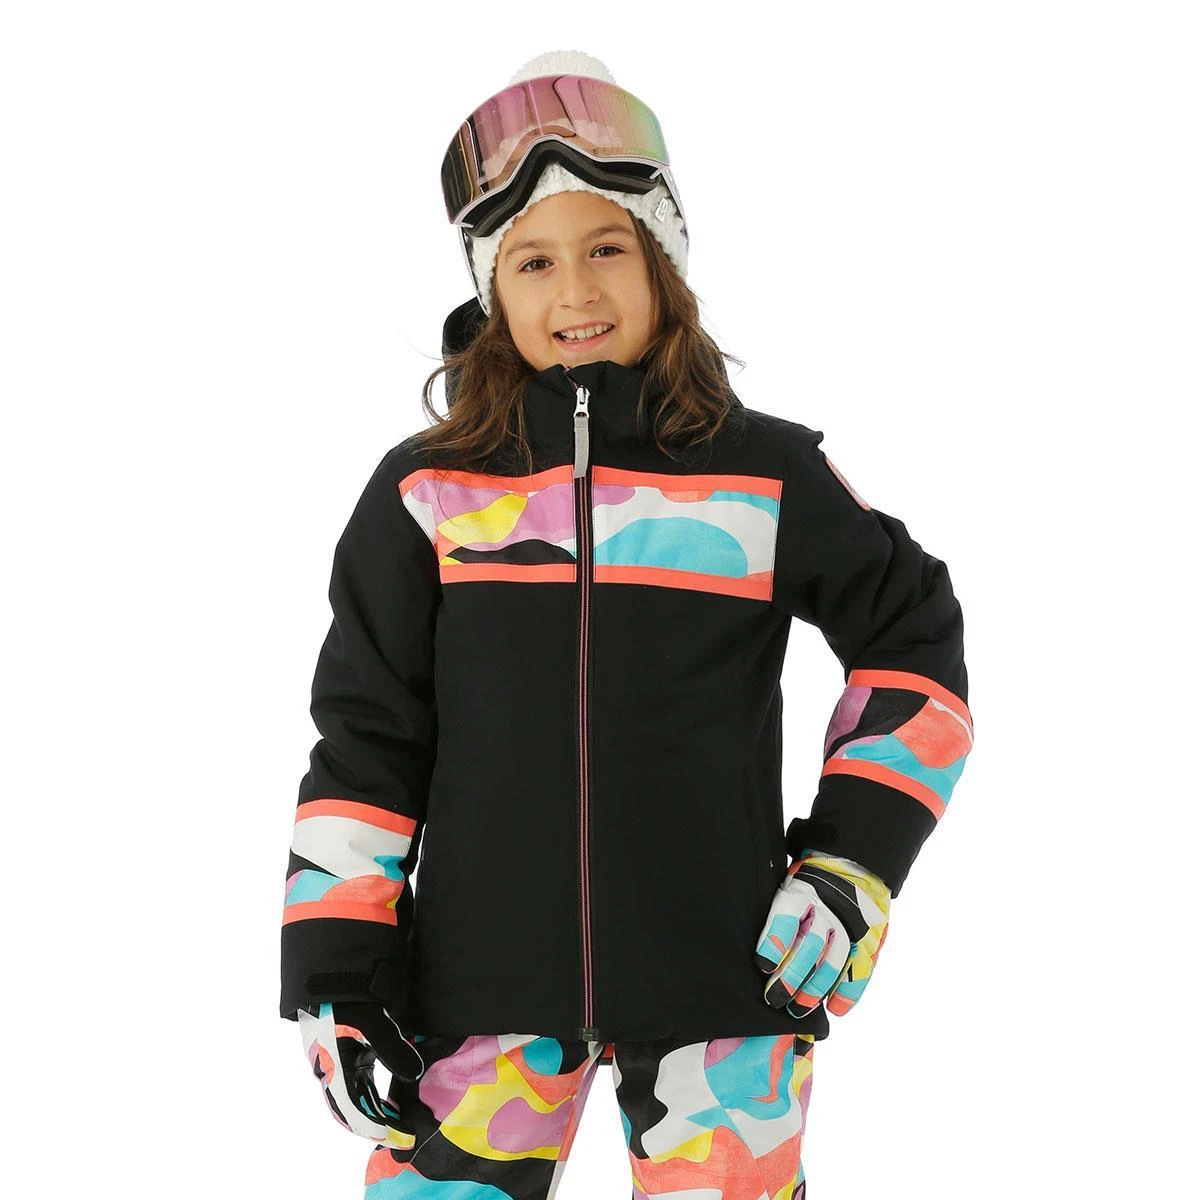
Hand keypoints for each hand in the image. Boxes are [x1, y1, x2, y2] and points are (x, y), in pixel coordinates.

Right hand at [297, 999, 424, 1141]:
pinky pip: (359, 1086)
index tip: (401, 1137)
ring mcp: (338, 1066)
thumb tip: (415, 1075)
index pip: (354, 1111)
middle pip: (353, 1112)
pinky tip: (392, 1105)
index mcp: (333, 1068)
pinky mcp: (347, 1057)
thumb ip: (393, 1050)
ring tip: (403, 1124)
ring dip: (377, 1115)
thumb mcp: (372, 1022)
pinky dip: (374, 1099)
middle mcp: (332, 1072)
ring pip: (356, 1101)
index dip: (378, 1128)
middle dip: (379, 1127)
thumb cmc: (350, 998)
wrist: (333, 975)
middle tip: (406, 1137)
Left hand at [754, 848, 890, 1018]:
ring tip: (798, 1011)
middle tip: (773, 999)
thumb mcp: (786, 887)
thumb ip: (775, 914)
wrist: (852, 867)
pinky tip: (836, 1009)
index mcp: (801, 894)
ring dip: (815, 990)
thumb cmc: (806, 885)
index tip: (762, 965)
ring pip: (834, 961)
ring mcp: (850, 926)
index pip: (786, 917)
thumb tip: (751, 949)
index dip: (774, 942)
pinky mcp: (868, 940)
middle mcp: (827, 910)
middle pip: (809, 946)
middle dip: (791, 977)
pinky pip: (861, 969)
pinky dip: (849, 992)